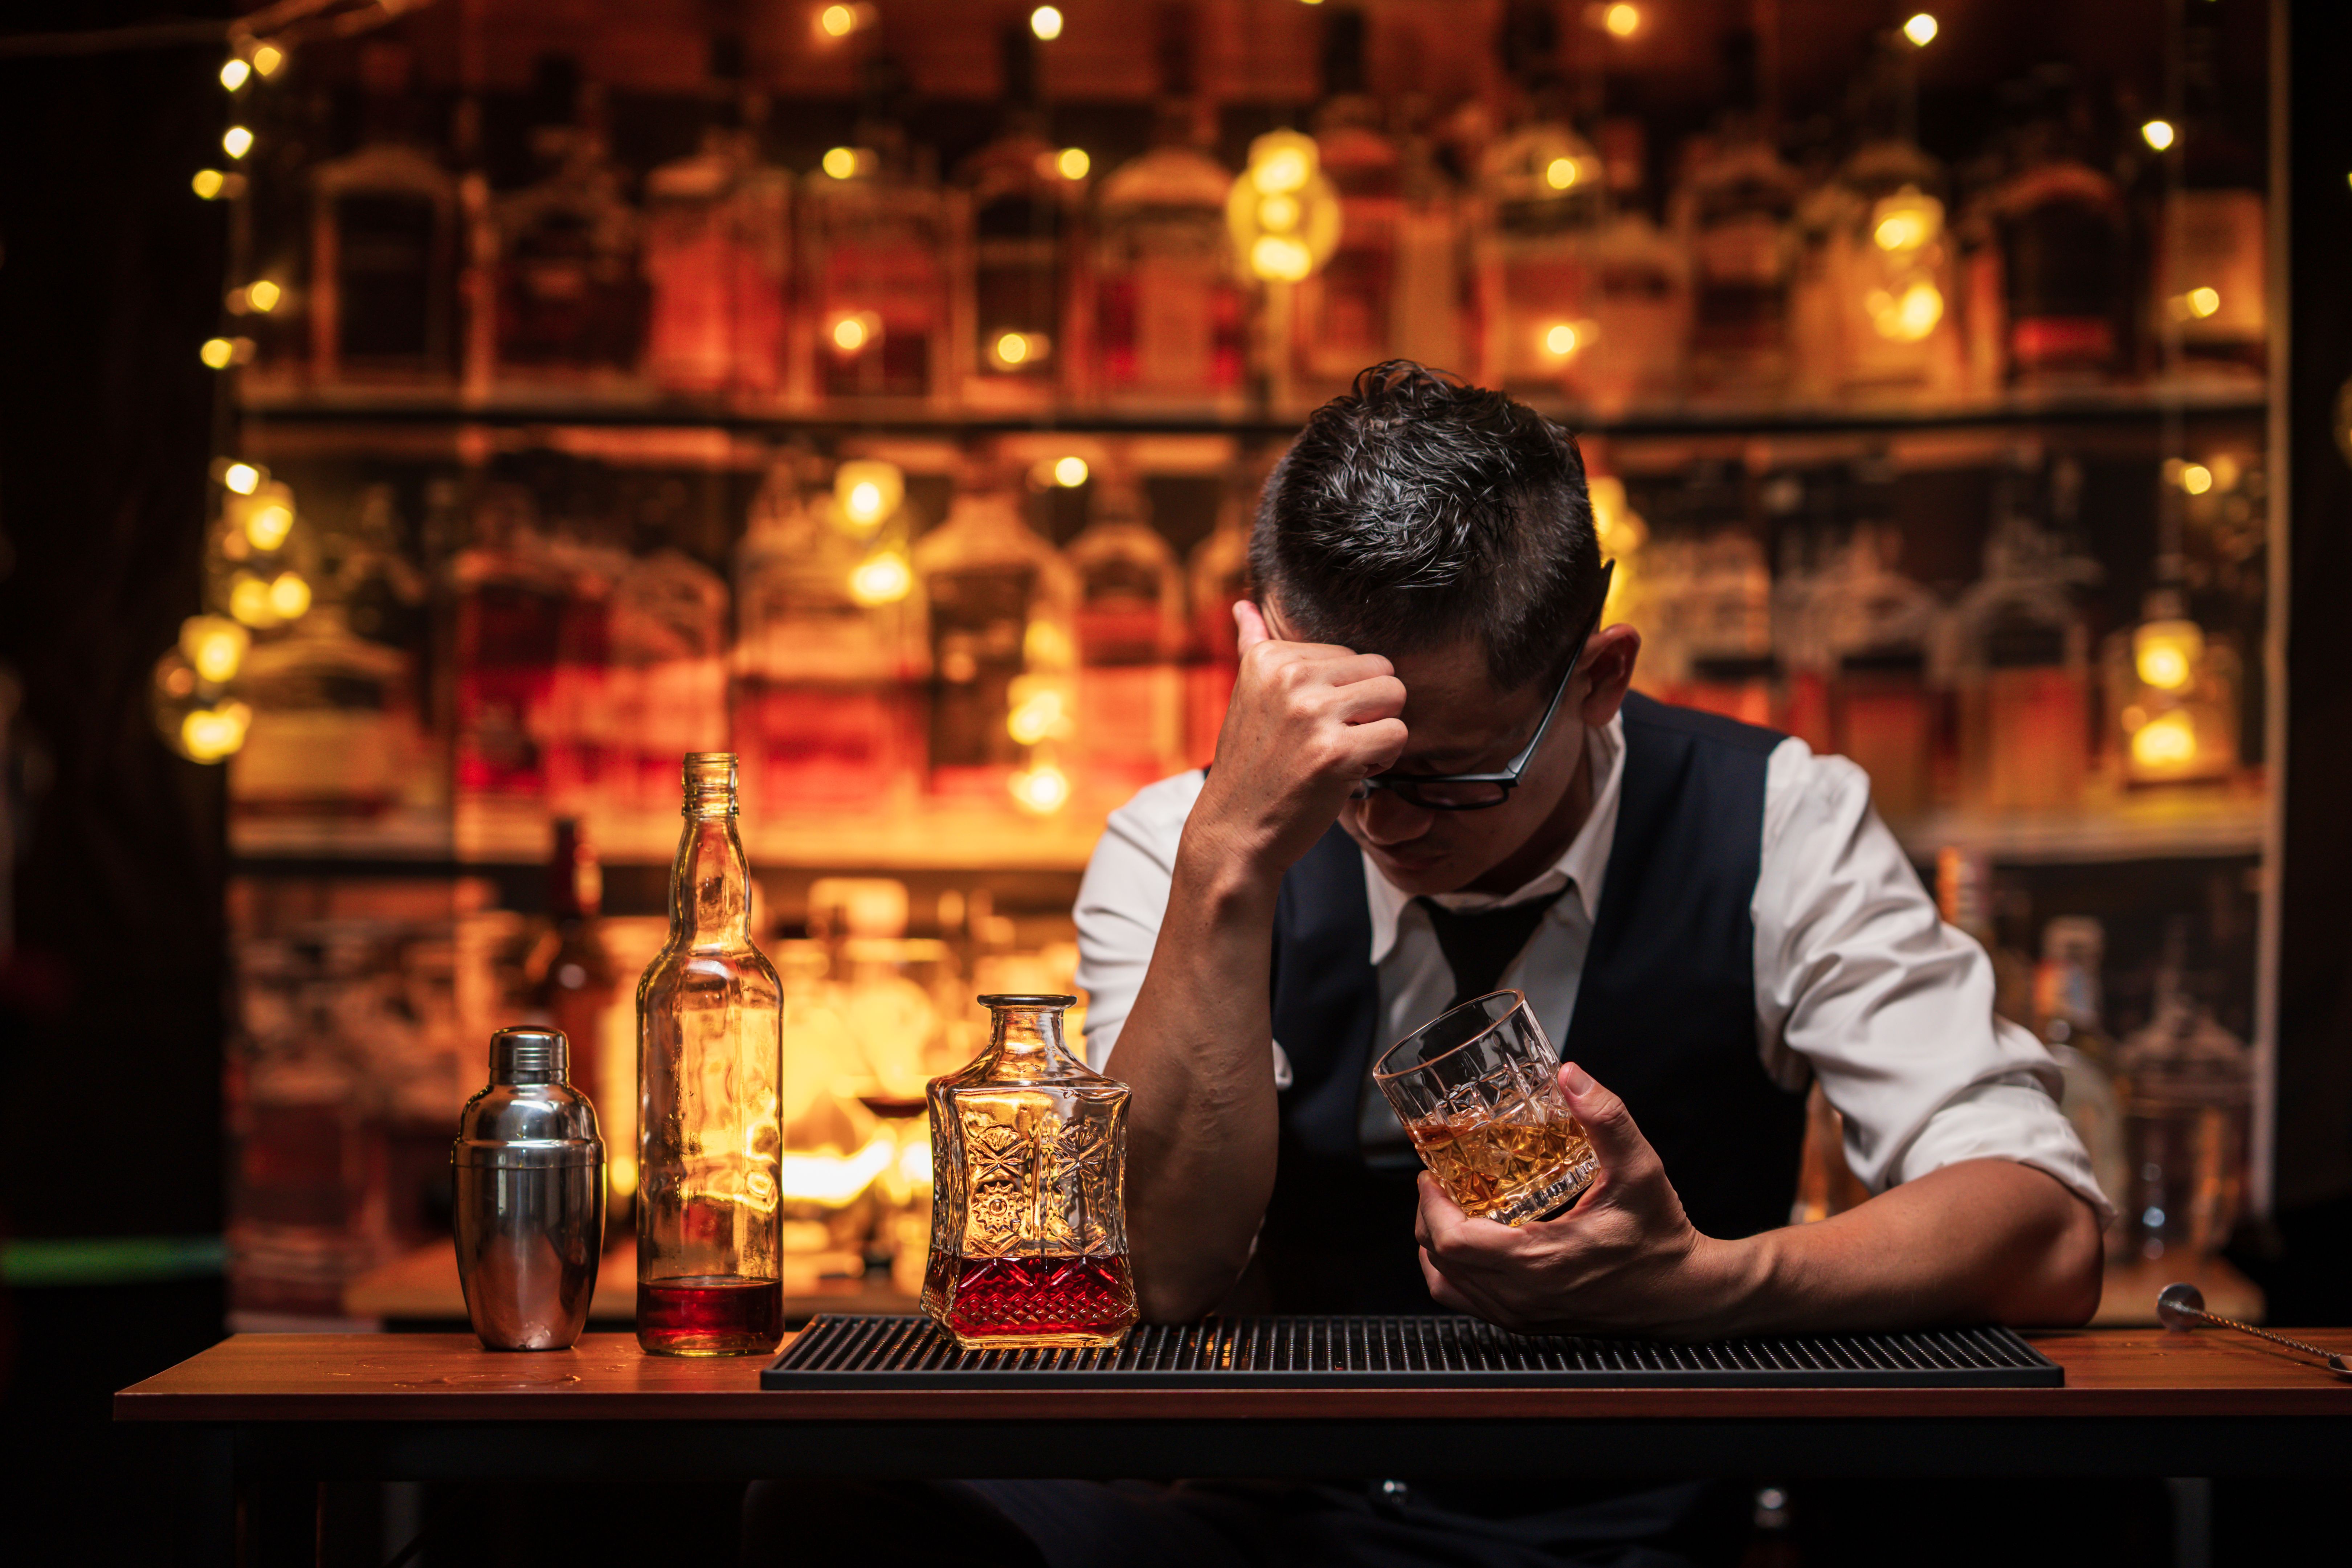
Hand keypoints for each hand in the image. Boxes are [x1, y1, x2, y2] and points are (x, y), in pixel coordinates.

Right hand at [1186, 600, 1407, 877]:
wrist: (1234, 832)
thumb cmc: (1250, 768)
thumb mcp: (1246, 698)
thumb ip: (1252, 646)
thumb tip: (1245, 606)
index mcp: (1269, 657)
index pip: (1351, 654)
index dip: (1344, 694)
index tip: (1310, 725)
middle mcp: (1289, 677)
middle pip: (1380, 669)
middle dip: (1369, 708)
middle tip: (1334, 740)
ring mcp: (1312, 714)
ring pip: (1394, 696)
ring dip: (1380, 731)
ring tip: (1344, 754)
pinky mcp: (1336, 752)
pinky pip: (1397, 735)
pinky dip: (1383, 760)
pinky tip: (1350, 774)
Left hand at [1414, 1062, 1757, 1336]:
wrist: (1683, 1293)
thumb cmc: (1660, 1237)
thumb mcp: (1640, 1169)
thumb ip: (1607, 1119)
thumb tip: (1570, 1077)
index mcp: (1541, 1262)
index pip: (1453, 1243)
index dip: (1431, 1204)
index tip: (1433, 1173)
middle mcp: (1523, 1296)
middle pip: (1439, 1261)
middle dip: (1428, 1216)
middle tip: (1440, 1182)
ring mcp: (1522, 1315)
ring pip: (1447, 1284)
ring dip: (1436, 1245)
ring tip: (1450, 1208)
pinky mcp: (1526, 1321)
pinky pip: (1467, 1299)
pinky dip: (1454, 1271)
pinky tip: (1469, 1242)